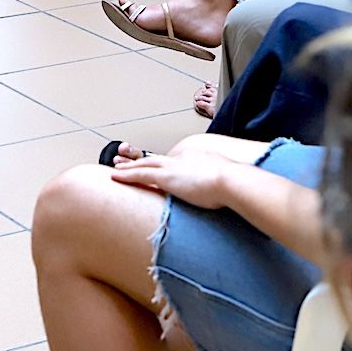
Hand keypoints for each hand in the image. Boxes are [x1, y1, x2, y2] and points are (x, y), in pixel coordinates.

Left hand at [109, 151, 231, 209]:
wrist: (233, 181)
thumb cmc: (236, 184)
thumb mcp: (229, 182)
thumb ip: (223, 185)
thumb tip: (228, 192)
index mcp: (197, 157)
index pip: (174, 161)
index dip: (161, 164)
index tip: (154, 167)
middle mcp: (182, 158)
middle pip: (155, 158)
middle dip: (139, 160)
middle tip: (125, 160)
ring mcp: (173, 167)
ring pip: (144, 164)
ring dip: (128, 167)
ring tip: (116, 168)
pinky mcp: (166, 176)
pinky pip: (140, 174)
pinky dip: (126, 175)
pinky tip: (115, 176)